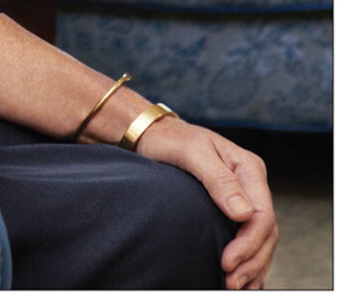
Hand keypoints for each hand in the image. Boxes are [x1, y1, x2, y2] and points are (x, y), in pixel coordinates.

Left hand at [138, 117, 276, 288]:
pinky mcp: (232, 207)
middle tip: (230, 283)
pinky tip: (240, 275)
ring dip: (252, 264)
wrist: (153, 134)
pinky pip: (249, 237)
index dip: (249, 244)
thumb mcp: (192, 152)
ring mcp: (244, 196)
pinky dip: (248, 258)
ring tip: (235, 285)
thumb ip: (218, 179)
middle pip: (265, 231)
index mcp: (248, 168)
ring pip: (261, 238)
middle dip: (252, 261)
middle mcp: (251, 183)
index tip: (227, 262)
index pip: (262, 215)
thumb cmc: (170, 139)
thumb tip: (244, 214)